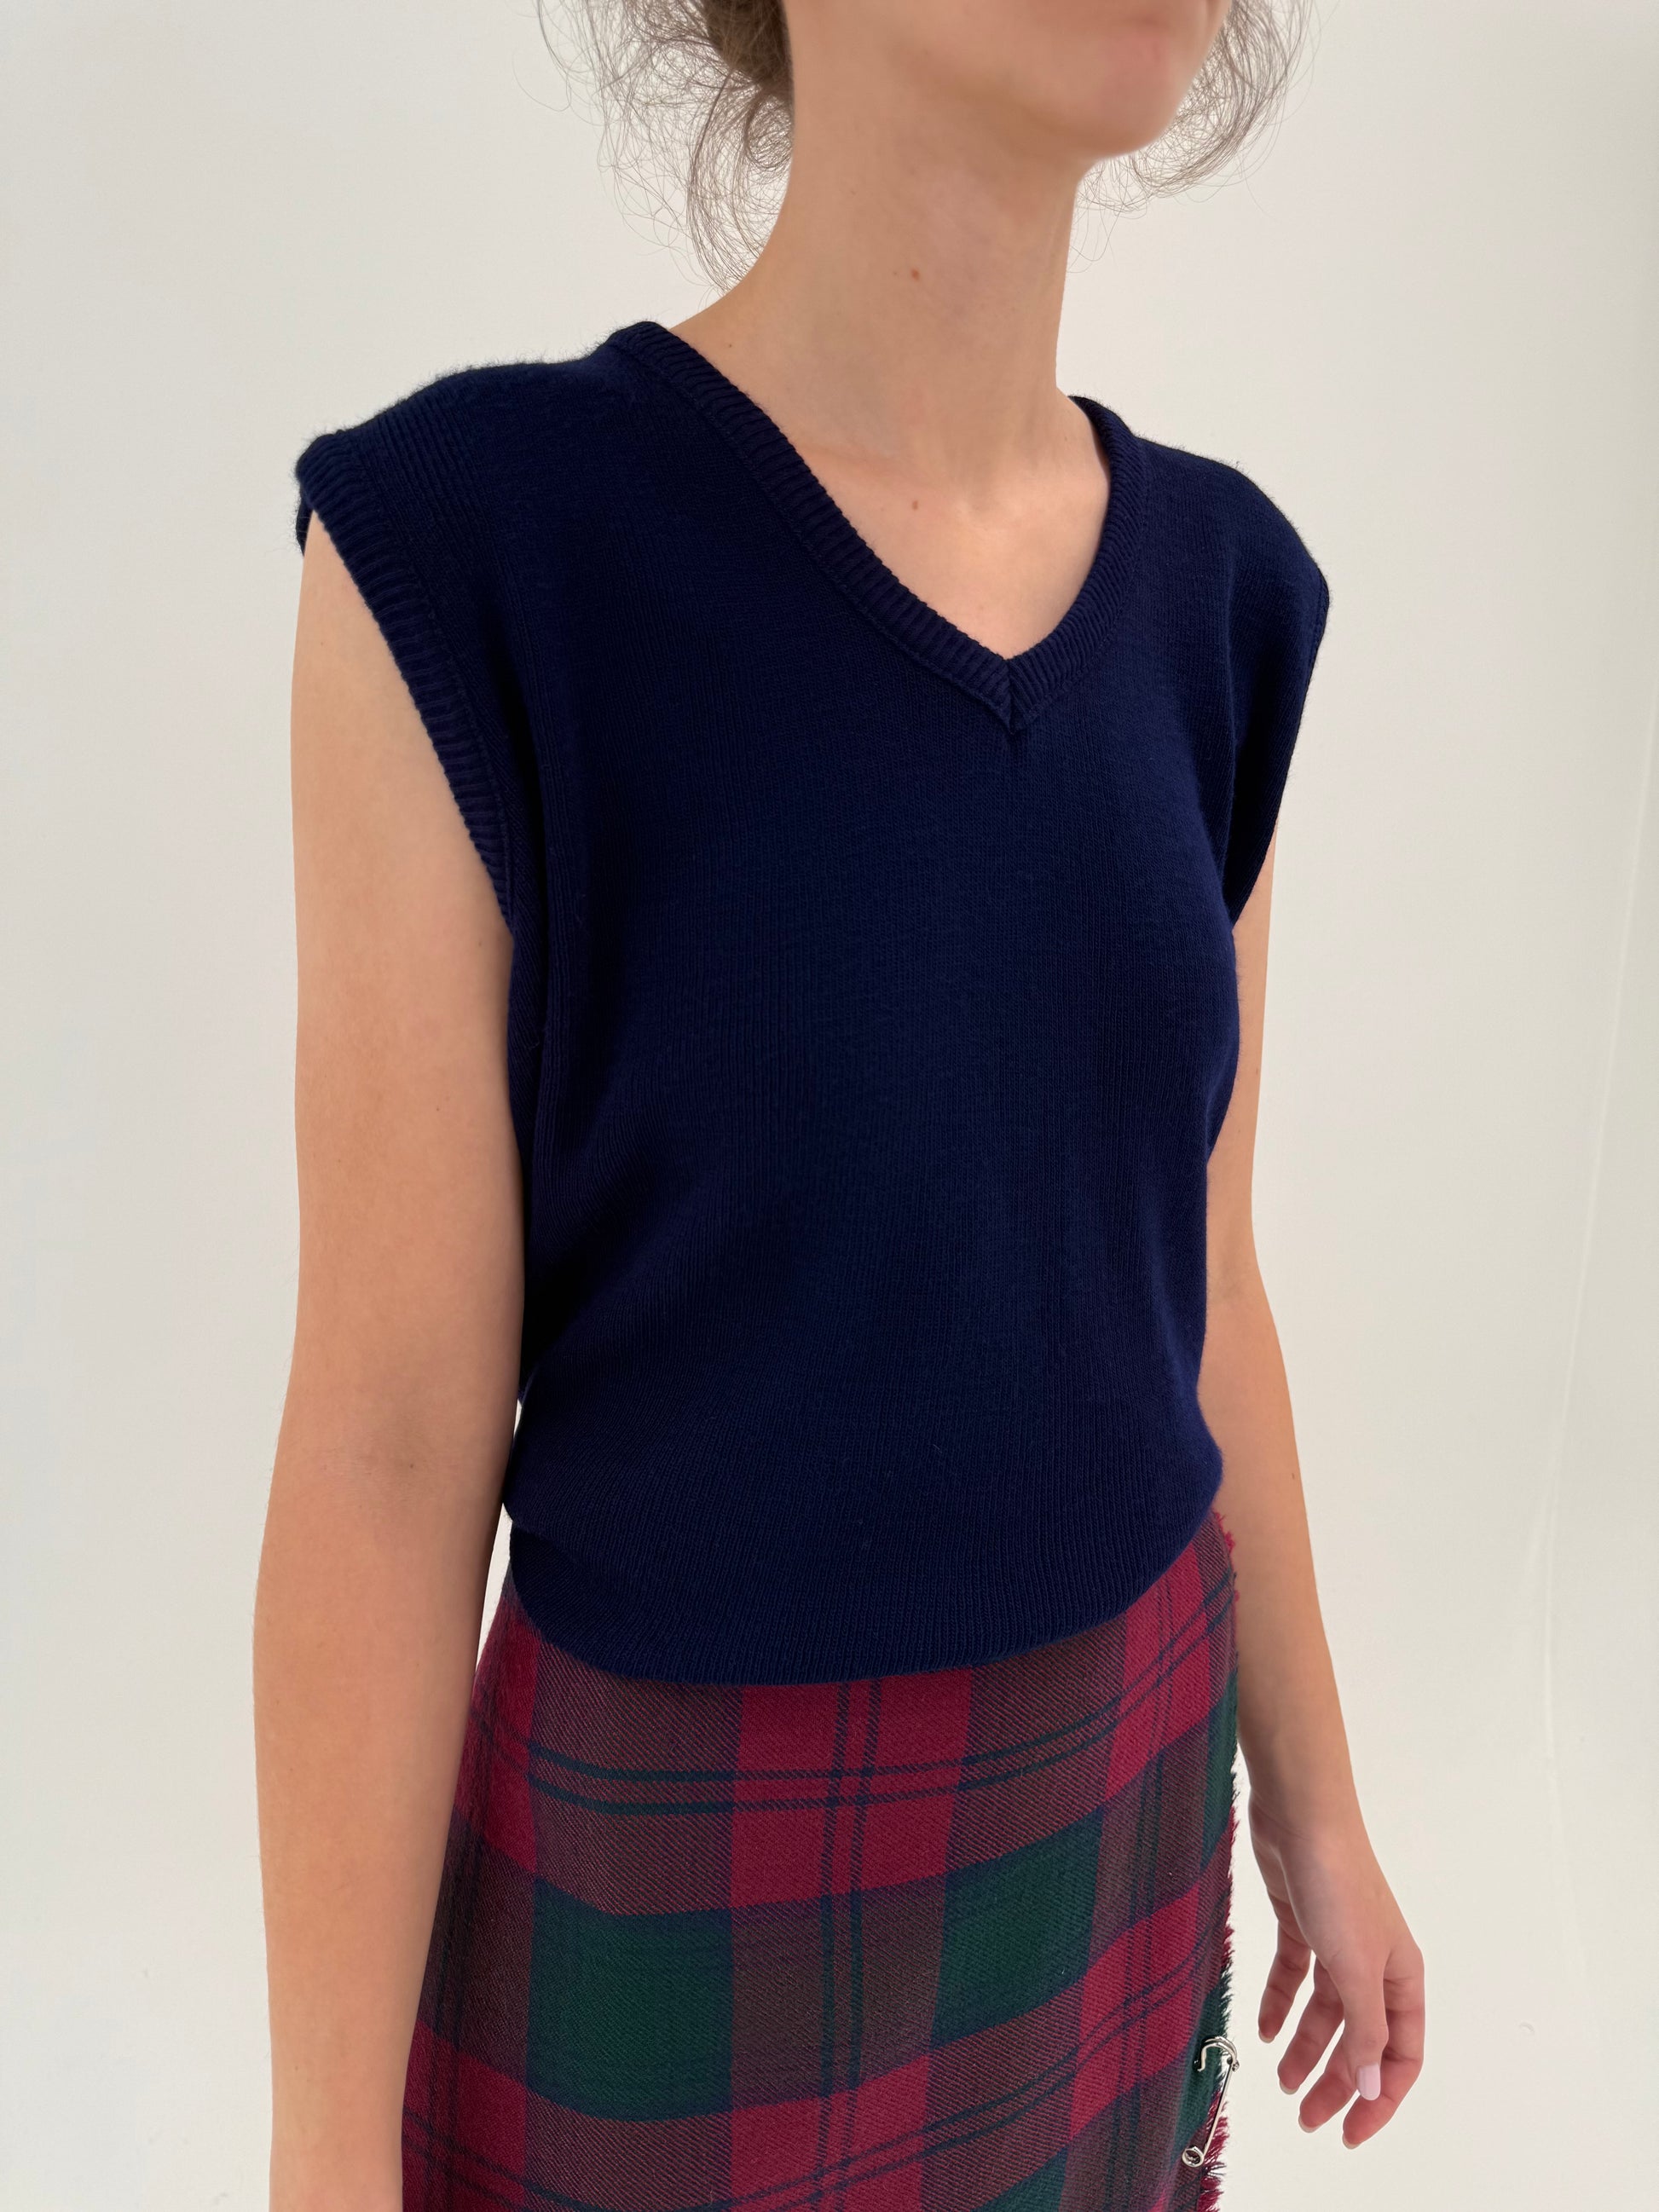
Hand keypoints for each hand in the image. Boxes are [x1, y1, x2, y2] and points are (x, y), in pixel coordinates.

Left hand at [1247, 1791, 1424, 2147]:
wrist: (1301, 1815)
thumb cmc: (1338, 1886)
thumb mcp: (1356, 1970)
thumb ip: (1365, 2032)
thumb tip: (1373, 2088)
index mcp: (1401, 1978)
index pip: (1401, 2056)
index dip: (1380, 2099)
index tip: (1349, 2132)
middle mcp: (1373, 1965)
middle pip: (1360, 2040)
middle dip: (1336, 2082)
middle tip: (1305, 2117)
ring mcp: (1336, 1944)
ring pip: (1325, 2013)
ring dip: (1306, 2048)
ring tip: (1281, 2082)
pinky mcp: (1301, 1923)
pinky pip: (1293, 1977)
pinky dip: (1279, 2004)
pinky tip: (1262, 2028)